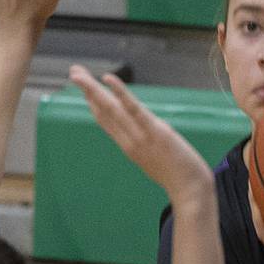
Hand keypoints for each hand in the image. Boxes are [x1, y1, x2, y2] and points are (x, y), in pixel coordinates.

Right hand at [69, 64, 212, 200]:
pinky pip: (133, 109)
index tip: (84, 87)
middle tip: (73, 71)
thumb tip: (146, 135)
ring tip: (78, 73)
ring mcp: (140, 137)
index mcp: (128, 146)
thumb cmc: (179, 177)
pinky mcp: (154, 132)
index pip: (106, 120)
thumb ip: (148, 146)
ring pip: (111, 109)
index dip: (93, 102)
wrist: (190, 192)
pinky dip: (120, 93)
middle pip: (103, 111)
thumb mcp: (157, 160)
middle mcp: (128, 141)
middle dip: (87, 90)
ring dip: (93, 89)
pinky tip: (108, 79)